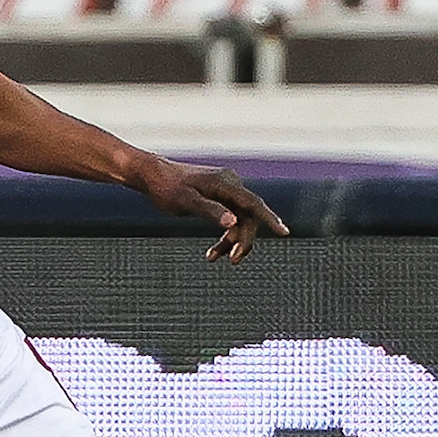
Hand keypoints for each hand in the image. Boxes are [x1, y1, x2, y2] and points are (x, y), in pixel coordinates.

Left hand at [136, 158, 287, 262]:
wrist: (153, 176)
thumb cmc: (167, 188)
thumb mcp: (186, 202)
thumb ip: (210, 211)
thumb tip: (233, 223)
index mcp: (225, 184)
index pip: (253, 203)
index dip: (270, 218)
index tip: (284, 232)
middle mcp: (230, 185)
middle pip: (248, 216)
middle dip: (243, 239)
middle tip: (234, 260)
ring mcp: (226, 191)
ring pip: (240, 220)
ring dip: (231, 241)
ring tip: (212, 257)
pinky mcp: (220, 198)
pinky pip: (231, 219)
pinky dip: (224, 236)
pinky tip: (213, 253)